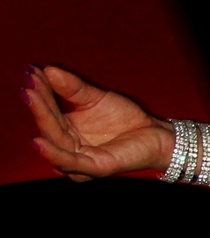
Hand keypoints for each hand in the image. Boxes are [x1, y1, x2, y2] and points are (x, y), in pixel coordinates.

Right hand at [23, 64, 172, 179]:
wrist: (155, 133)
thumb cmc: (124, 118)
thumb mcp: (95, 97)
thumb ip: (72, 88)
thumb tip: (47, 69)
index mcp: (66, 131)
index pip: (48, 111)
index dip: (39, 92)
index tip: (30, 71)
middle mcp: (69, 147)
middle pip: (49, 126)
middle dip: (37, 104)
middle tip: (27, 84)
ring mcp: (81, 159)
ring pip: (56, 142)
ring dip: (42, 121)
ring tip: (30, 99)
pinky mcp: (95, 168)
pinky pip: (71, 162)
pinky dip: (54, 154)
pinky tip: (39, 141)